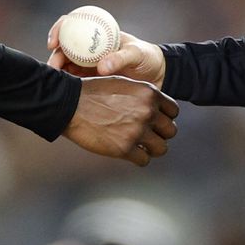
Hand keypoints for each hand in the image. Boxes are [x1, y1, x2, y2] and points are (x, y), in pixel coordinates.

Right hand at [48, 18, 167, 88]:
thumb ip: (121, 58)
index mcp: (97, 33)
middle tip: (54, 70)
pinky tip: (67, 96)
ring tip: (58, 85)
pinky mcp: (90, 80)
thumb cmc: (147, 58)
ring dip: (59, 74)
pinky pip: (75, 81)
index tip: (54, 43)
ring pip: (66, 65)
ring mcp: (88, 63)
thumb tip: (102, 67)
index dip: (58, 30)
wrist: (156, 76)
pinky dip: (68, 86)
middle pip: (63, 47)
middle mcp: (89, 47)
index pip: (71, 24)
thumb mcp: (137, 54)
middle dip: (54, 57)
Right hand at [63, 76, 178, 165]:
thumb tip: (154, 108)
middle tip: (148, 135)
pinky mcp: (125, 148)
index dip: (165, 117)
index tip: (155, 122)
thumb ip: (142, 96)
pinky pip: (144, 160)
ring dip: (151, 149)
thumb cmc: (93, 92)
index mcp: (149, 93)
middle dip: (160, 134)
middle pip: (170, 131)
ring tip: (140, 146)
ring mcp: (137, 130)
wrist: (70, 104)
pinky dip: (138, 158)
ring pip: (161, 148)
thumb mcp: (123, 84)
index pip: (173, 111)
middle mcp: (147, 111)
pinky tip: (128, 152)